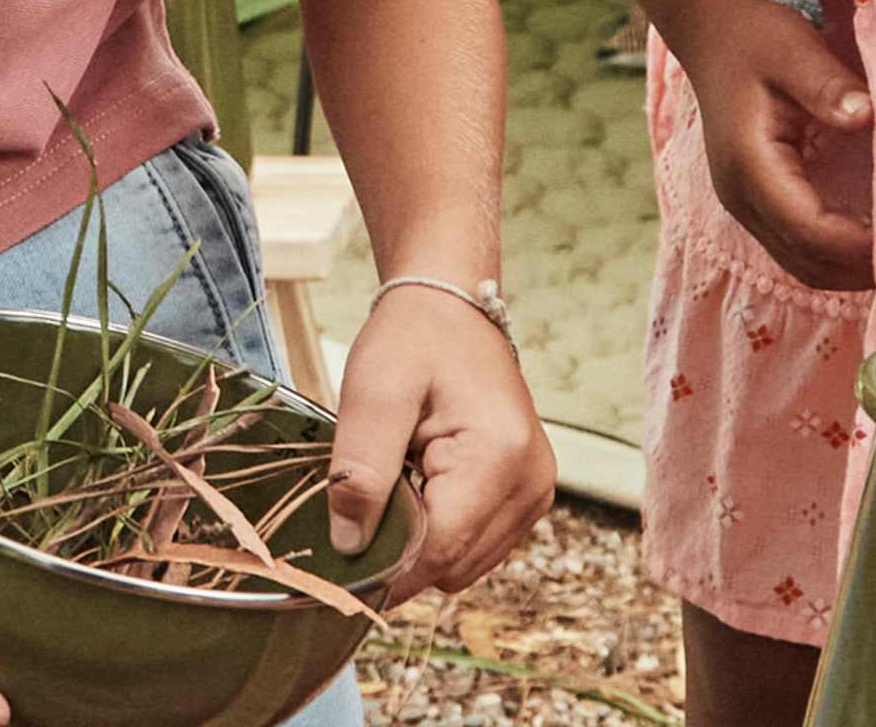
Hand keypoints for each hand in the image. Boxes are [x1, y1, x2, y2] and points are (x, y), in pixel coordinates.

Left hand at [327, 285, 555, 603]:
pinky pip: (474, 548)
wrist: (452, 307)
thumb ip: (360, 472)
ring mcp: (535, 491)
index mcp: (500, 457)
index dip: (381, 565)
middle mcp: (531, 482)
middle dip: (403, 546)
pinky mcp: (528, 494)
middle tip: (375, 491)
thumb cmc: (414, 339)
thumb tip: (350, 549)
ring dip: (423, 539)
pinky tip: (427, 484)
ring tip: (405, 477)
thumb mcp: (374, 391)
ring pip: (461, 567)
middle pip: (450, 567)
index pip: (435, 554)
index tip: (340, 552)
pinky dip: (442, 530)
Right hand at [620, 0, 875, 292]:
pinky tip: (872, 237)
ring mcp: (745, 204)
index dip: (858, 244)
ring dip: (848, 269)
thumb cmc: (756, 37)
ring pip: (800, 263)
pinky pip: (797, 246)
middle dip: (859, 270)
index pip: (808, 228)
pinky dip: (834, 253)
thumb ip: (827, 85)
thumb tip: (867, 116)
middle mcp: (741, 197)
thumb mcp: (793, 49)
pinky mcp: (756, 201)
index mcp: (749, 165)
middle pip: (804, 261)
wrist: (712, 32)